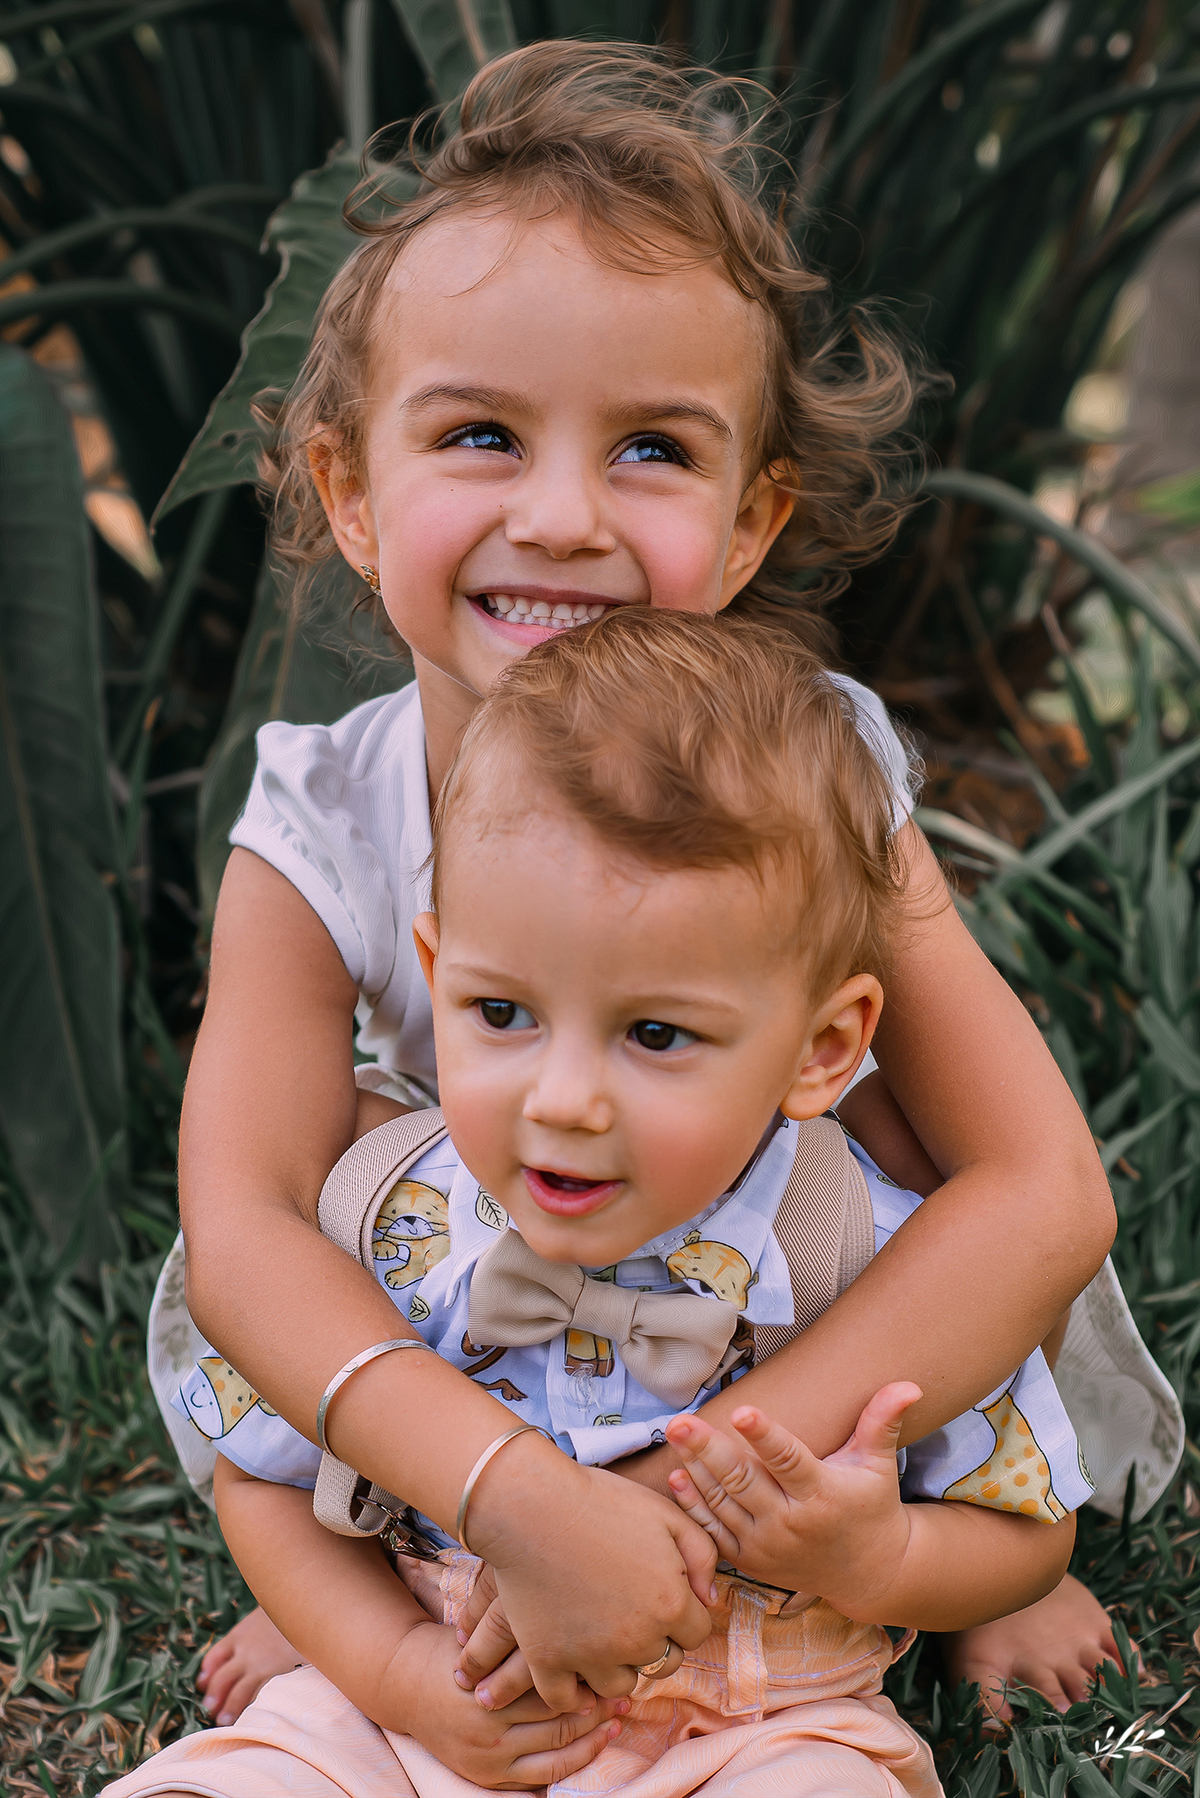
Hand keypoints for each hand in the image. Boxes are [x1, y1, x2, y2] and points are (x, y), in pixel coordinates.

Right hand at [382, 1620, 627, 1788]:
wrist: (406, 1684)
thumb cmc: (452, 1649)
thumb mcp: (482, 1636)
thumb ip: (519, 1642)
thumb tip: (574, 1634)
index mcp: (487, 1688)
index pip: (548, 1687)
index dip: (583, 1678)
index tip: (610, 1665)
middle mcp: (488, 1729)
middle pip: (557, 1721)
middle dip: (596, 1707)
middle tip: (624, 1690)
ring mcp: (488, 1759)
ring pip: (556, 1753)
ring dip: (592, 1737)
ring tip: (617, 1718)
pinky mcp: (487, 1778)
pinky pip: (541, 1777)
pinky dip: (572, 1762)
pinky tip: (595, 1744)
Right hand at [471, 1458, 716, 1708]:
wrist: (532, 1505)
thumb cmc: (601, 1502)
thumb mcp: (666, 1514)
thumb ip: (702, 1555)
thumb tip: (710, 1598)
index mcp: (670, 1604)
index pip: (697, 1633)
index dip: (685, 1613)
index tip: (664, 1595)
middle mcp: (636, 1640)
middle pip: (664, 1663)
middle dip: (657, 1641)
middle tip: (633, 1612)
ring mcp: (591, 1655)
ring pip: (621, 1686)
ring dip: (619, 1667)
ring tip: (605, 1638)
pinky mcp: (548, 1660)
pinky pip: (566, 1700)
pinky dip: (573, 1693)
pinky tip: (575, 1672)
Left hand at [665, 1384, 922, 1620]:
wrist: (868, 1573)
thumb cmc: (872, 1507)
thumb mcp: (879, 1466)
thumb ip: (883, 1423)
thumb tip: (909, 1384)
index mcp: (822, 1495)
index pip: (789, 1461)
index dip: (766, 1437)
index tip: (743, 1411)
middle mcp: (790, 1523)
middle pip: (743, 1482)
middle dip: (708, 1450)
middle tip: (680, 1421)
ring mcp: (766, 1545)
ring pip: (722, 1503)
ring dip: (694, 1469)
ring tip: (674, 1435)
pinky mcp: (750, 1560)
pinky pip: (715, 1531)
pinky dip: (694, 1505)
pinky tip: (675, 1475)